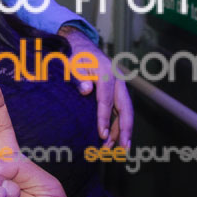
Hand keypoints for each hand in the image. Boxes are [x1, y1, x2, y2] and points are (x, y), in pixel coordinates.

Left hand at [59, 26, 133, 149]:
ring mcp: (118, 86)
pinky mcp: (116, 92)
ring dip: (122, 131)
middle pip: (125, 108)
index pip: (106, 100)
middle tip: (123, 148)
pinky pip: (121, 110)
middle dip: (125, 129)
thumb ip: (78, 77)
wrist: (80, 46)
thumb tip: (86, 90)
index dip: (104, 118)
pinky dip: (119, 125)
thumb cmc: (74, 57)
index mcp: (106, 73)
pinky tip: (116, 139)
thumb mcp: (72, 64)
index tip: (102, 135)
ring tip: (117, 150)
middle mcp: (117, 80)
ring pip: (125, 111)